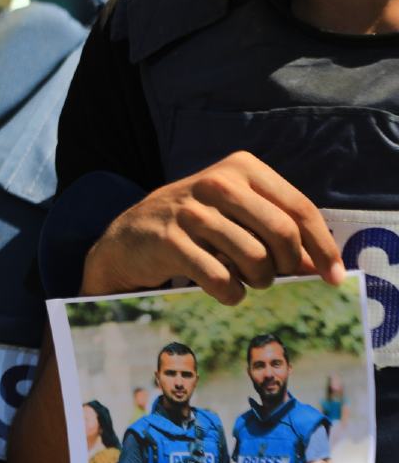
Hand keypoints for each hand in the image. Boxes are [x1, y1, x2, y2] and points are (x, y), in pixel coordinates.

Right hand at [80, 151, 343, 302]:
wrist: (128, 237)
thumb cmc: (192, 225)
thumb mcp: (234, 211)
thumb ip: (273, 227)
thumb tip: (319, 264)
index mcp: (240, 168)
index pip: (297, 207)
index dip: (321, 245)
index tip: (333, 275)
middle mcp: (216, 183)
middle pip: (280, 232)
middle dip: (288, 264)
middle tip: (277, 278)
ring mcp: (190, 212)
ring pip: (253, 257)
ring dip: (259, 281)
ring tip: (251, 284)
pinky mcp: (169, 242)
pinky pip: (219, 277)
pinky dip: (232, 294)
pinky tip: (228, 293)